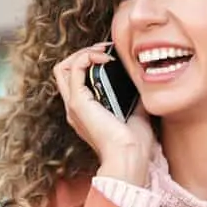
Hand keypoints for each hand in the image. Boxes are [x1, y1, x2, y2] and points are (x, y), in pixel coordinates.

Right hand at [53, 43, 153, 184]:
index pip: (74, 79)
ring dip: (83, 53)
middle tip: (106, 50)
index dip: (89, 62)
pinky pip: (73, 68)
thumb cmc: (135, 143)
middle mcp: (75, 108)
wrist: (130, 155)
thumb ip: (135, 98)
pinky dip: (87, 56)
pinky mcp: (78, 102)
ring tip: (104, 52)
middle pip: (63, 71)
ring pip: (63, 67)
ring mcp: (74, 105)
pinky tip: (105, 58)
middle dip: (83, 53)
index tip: (111, 56)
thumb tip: (143, 83)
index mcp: (86, 111)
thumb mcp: (137, 113)